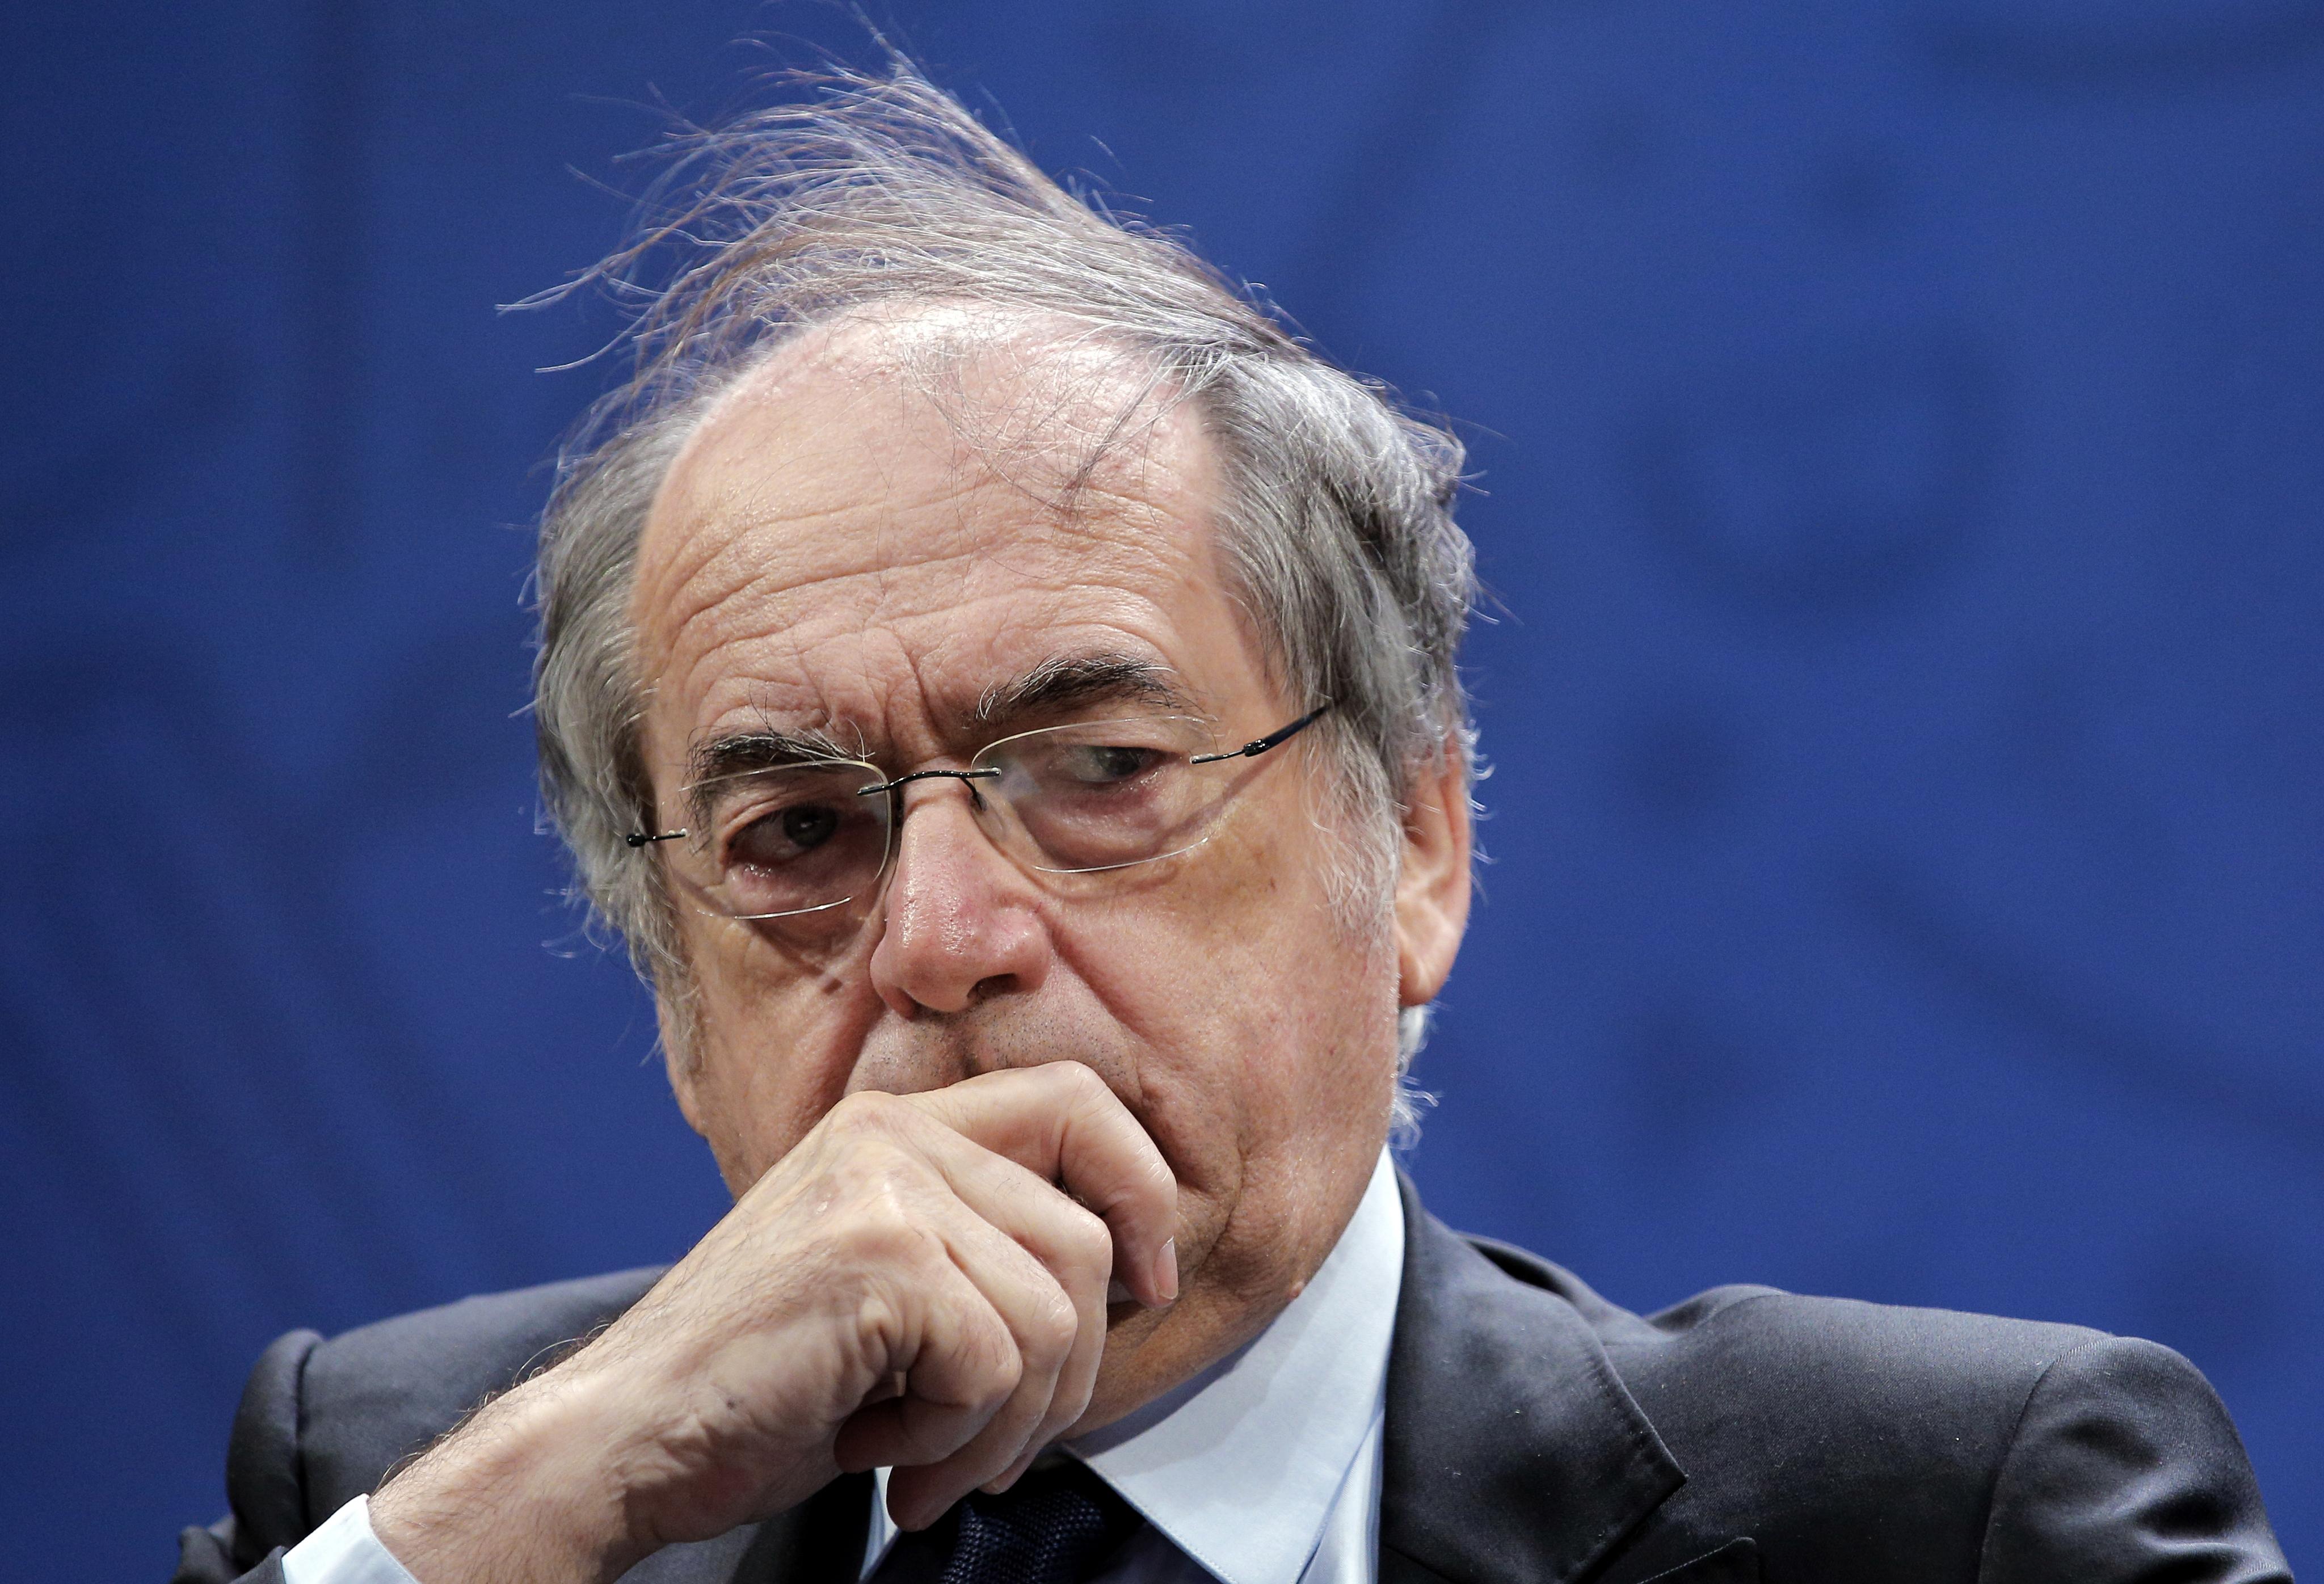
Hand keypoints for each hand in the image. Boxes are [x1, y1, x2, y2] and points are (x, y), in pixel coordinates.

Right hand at [368, 1062, 1178, 1583]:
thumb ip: (980, 1246)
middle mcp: (893, 1133)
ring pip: (1055, 1317)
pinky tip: (882, 1450)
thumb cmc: (759, 1383)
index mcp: (897, 1126)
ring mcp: (885, 1188)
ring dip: (1006, 1425)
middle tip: (993, 1445)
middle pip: (1086, 1240)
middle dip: (1068, 1375)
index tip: (1146, 1286)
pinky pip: (998, 1365)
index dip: (1141, 1191)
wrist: (624, 1437)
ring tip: (924, 1457)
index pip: (1077, 1102)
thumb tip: (1130, 1272)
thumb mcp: (886, 1282)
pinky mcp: (879, 1257)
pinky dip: (955, 1438)